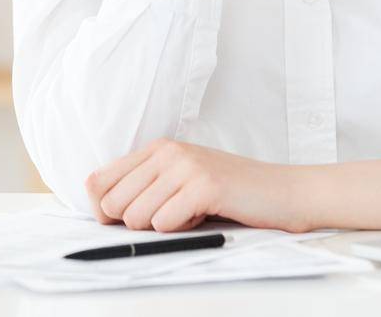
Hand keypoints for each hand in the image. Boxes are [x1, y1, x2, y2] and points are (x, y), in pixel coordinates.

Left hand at [84, 138, 309, 233]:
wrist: (283, 192)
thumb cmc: (230, 193)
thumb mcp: (180, 180)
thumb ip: (145, 187)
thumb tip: (102, 211)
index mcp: (157, 149)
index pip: (97, 181)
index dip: (104, 211)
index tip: (127, 219)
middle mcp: (166, 152)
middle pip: (112, 203)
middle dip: (135, 223)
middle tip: (169, 216)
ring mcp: (185, 167)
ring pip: (136, 216)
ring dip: (162, 227)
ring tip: (191, 214)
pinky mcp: (203, 186)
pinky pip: (165, 223)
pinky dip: (182, 230)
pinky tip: (204, 215)